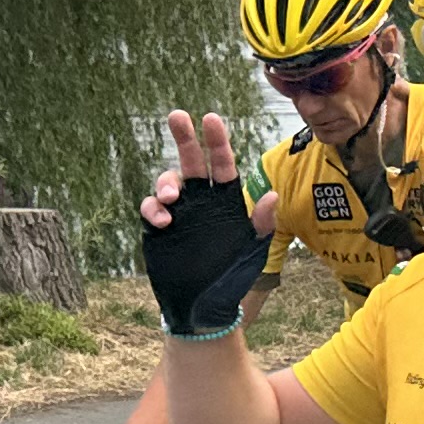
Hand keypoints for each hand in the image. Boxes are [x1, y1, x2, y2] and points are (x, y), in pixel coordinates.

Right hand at [139, 112, 267, 337]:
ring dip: (166, 182)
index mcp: (224, 200)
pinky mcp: (157, 229)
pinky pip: (150, 209)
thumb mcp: (252, 250)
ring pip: (167, 183)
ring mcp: (178, 213)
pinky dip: (154, 209)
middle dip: (184, 138)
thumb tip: (273, 195)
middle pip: (190, 162)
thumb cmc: (232, 277)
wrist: (203, 307)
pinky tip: (165, 221)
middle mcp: (200, 201)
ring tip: (173, 197)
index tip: (211, 119)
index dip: (217, 142)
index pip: (221, 164)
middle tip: (178, 116)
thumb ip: (261, 223)